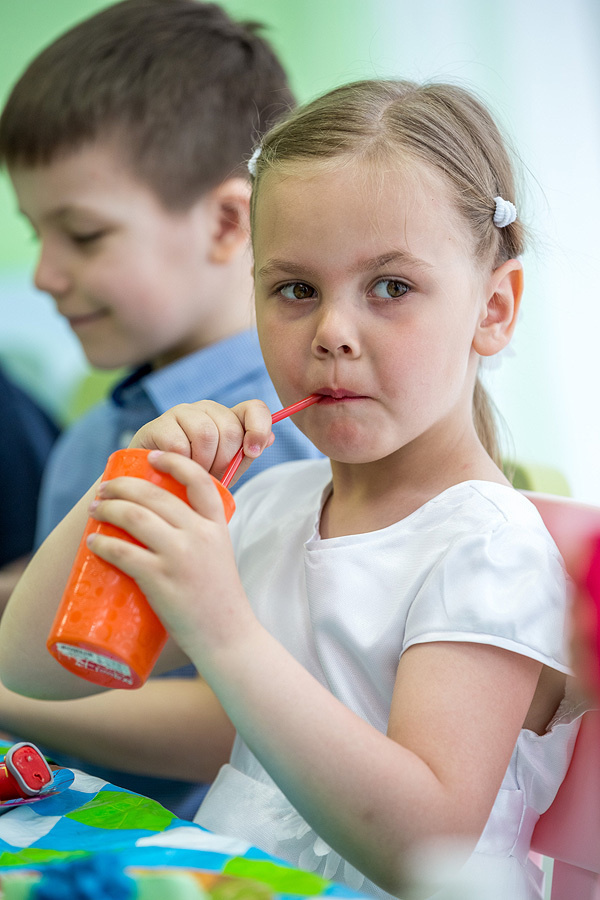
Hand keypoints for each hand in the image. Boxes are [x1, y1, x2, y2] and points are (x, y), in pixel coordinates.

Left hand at [87, 450, 257, 664]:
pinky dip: (103, 543)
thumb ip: (199, 537)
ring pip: (135, 518)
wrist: (229, 638)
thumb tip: (163, 525)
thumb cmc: (220, 601)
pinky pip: (123, 552)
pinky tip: (93, 540)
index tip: (152, 457)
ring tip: (95, 509)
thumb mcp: (219, 556)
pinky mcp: (161, 580)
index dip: (174, 463)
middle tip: (105, 489)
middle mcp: (200, 535)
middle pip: (155, 496)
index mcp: (217, 526)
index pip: (198, 480)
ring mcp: (180, 556)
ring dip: (108, 508)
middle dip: (123, 486)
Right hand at [130, 399, 274, 483]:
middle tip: (211, 474)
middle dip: (224, 460)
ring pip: (205, 433)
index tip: (253, 452)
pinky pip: (179, 444)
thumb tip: (270, 438)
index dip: (259, 428)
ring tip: (193, 473)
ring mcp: (180, 413)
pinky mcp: (157, 425)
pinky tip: (173, 469)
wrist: (155, 490)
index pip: (254, 409)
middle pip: (229, 428)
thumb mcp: (225, 472)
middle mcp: (206, 410)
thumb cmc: (192, 479)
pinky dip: (180, 463)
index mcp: (227, 418)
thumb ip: (245, 456)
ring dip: (202, 462)